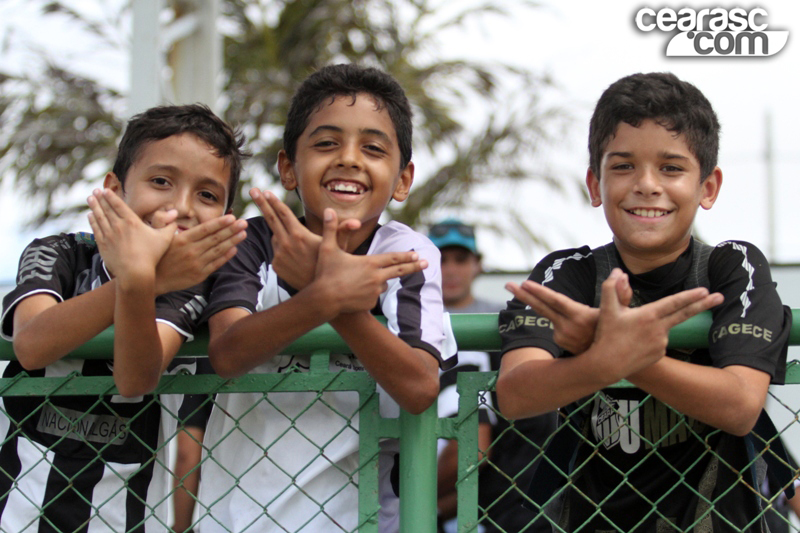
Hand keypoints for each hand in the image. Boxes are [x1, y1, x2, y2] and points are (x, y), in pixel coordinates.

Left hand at [87, 188, 174, 283]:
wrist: (135, 273)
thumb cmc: (151, 256)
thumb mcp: (165, 239)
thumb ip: (169, 226)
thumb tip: (175, 216)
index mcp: (132, 222)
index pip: (119, 205)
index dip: (111, 196)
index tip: (105, 190)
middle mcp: (118, 226)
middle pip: (107, 209)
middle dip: (100, 198)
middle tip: (95, 190)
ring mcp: (109, 235)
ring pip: (99, 217)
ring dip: (94, 206)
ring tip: (90, 198)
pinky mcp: (103, 245)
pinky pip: (96, 229)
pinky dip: (92, 221)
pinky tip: (90, 216)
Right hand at [153, 215, 247, 294]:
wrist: (152, 280)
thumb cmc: (154, 255)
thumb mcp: (154, 234)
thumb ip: (162, 219)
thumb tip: (173, 211)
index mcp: (182, 240)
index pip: (205, 229)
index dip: (220, 223)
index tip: (232, 217)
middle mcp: (191, 251)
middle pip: (215, 238)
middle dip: (232, 229)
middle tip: (244, 222)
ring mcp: (196, 264)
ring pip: (218, 250)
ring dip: (233, 241)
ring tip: (244, 233)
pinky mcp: (199, 275)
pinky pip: (216, 264)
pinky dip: (226, 256)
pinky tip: (234, 249)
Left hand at [251, 188, 359, 288]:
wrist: (320, 293)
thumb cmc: (332, 267)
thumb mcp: (338, 247)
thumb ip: (343, 231)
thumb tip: (355, 222)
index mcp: (299, 235)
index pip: (284, 213)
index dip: (274, 201)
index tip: (266, 191)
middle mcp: (286, 244)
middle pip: (270, 218)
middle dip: (261, 203)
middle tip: (252, 190)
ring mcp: (279, 255)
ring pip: (276, 236)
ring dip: (281, 233)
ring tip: (296, 241)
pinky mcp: (276, 265)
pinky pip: (276, 251)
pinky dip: (282, 248)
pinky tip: (295, 255)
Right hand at [313, 208, 428, 314]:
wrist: (323, 300)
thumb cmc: (325, 273)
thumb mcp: (328, 249)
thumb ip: (331, 229)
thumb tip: (328, 210)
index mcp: (369, 263)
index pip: (393, 258)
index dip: (406, 256)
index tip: (417, 255)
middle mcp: (376, 277)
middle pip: (399, 271)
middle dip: (414, 267)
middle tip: (426, 263)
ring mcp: (374, 292)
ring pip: (382, 284)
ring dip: (379, 280)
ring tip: (361, 281)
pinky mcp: (370, 303)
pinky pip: (373, 296)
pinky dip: (369, 293)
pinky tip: (356, 293)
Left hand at [505, 273, 632, 353]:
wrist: (611, 361)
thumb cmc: (618, 332)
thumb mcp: (622, 312)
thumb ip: (620, 292)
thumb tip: (618, 272)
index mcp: (580, 317)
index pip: (555, 302)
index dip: (539, 292)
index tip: (524, 284)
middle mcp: (567, 327)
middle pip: (541, 308)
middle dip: (523, 295)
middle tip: (507, 284)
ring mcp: (561, 336)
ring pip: (549, 314)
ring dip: (540, 304)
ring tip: (554, 305)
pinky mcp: (559, 341)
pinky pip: (557, 323)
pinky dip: (561, 318)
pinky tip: (576, 326)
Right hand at [587, 269, 722, 382]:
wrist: (606, 365)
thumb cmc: (606, 336)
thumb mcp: (606, 309)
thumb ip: (612, 287)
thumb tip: (618, 272)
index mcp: (649, 315)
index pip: (675, 303)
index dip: (691, 296)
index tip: (706, 290)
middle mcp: (659, 329)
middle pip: (685, 314)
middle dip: (704, 304)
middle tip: (721, 297)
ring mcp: (661, 343)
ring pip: (663, 328)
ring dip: (654, 327)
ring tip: (629, 336)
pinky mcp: (659, 355)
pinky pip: (658, 342)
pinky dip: (650, 339)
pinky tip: (634, 344)